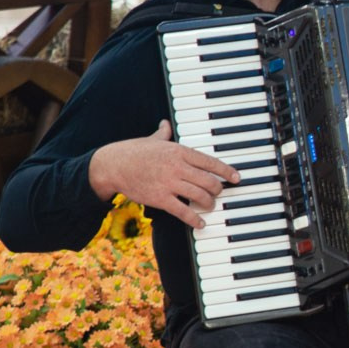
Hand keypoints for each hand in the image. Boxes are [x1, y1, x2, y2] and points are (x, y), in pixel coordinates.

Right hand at [88, 121, 239, 229]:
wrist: (111, 165)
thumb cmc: (133, 152)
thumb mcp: (151, 140)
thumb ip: (163, 134)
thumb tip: (165, 124)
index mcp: (179, 151)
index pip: (210, 162)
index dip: (227, 171)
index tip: (237, 177)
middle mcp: (178, 167)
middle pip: (209, 181)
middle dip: (218, 190)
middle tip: (218, 193)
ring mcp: (170, 183)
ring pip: (201, 196)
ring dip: (209, 203)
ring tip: (209, 205)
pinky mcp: (160, 198)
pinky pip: (184, 212)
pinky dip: (195, 219)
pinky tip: (200, 223)